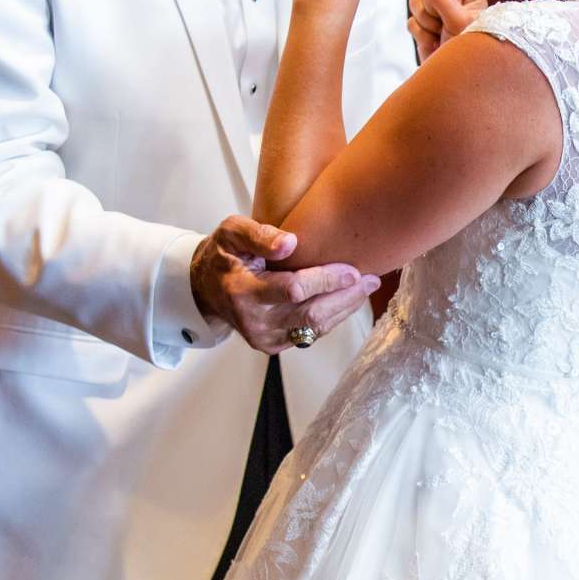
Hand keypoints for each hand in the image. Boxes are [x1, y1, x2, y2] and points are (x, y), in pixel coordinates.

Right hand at [190, 215, 378, 354]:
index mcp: (242, 291)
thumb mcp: (231, 233)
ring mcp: (264, 337)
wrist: (207, 287)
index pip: (293, 290)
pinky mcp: (273, 345)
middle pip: (310, 314)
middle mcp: (253, 320)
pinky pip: (310, 333)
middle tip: (371, 279)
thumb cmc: (224, 254)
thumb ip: (258, 235)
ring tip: (367, 288)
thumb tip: (290, 243)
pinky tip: (347, 299)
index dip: (326, 280)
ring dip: (345, 308)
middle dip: (345, 297)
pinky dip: (332, 317)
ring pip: (315, 327)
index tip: (353, 269)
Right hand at [408, 0, 487, 60]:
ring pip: (415, 2)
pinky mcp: (423, 29)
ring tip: (442, 36)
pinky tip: (436, 45)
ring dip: (427, 22)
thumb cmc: (470, 50)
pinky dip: (422, 35)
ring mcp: (436, 15)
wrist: (460, 81)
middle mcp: (452, 1)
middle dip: (433, 6)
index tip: (451, 2)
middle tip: (446, 24)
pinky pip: (410, 22)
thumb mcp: (458, 20)